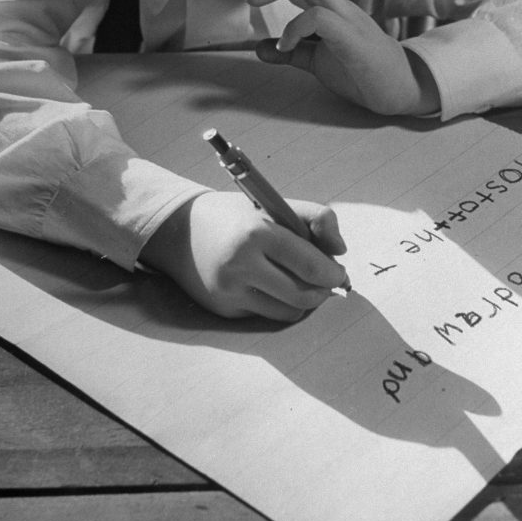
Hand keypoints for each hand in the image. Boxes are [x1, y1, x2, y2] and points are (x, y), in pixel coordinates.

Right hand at [140, 192, 348, 320]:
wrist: (180, 231)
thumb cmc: (237, 216)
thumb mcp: (275, 205)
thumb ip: (316, 218)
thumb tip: (341, 251)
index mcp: (257, 233)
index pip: (309, 265)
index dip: (333, 274)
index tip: (341, 273)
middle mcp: (241, 265)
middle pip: (302, 295)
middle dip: (323, 292)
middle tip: (329, 283)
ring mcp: (230, 291)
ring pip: (287, 312)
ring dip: (304, 302)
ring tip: (304, 284)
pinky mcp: (224, 310)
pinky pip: (265, 315)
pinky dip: (277, 304)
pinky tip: (272, 286)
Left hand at [242, 0, 439, 115]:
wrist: (401, 89)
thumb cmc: (364, 73)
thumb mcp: (319, 62)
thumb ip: (293, 52)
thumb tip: (260, 47)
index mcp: (331, 10)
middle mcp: (339, 7)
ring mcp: (348, 18)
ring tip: (250, 0)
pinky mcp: (353, 37)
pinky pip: (321, 18)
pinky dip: (296, 27)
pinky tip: (283, 44)